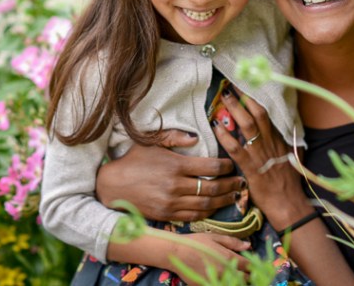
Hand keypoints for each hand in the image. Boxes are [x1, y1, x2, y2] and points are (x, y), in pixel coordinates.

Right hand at [96, 130, 243, 221]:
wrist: (111, 185)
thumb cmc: (133, 160)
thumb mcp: (151, 141)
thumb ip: (174, 137)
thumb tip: (196, 137)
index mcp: (175, 165)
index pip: (211, 168)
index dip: (226, 167)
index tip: (232, 165)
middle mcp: (176, 186)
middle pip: (213, 189)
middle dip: (231, 185)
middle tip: (242, 182)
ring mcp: (171, 203)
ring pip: (206, 206)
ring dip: (224, 201)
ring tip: (235, 196)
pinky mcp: (166, 215)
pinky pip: (193, 216)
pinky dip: (208, 213)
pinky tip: (216, 208)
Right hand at [169, 233, 249, 279]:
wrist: (176, 252)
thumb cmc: (196, 242)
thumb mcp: (215, 237)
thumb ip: (233, 242)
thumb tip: (249, 245)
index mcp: (228, 258)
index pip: (249, 267)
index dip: (255, 268)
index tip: (257, 267)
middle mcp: (224, 272)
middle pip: (244, 279)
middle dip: (249, 277)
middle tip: (249, 275)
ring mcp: (215, 281)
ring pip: (233, 285)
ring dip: (237, 282)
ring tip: (236, 278)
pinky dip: (224, 284)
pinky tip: (223, 280)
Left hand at [212, 87, 315, 229]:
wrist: (289, 204)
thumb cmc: (289, 183)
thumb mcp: (293, 159)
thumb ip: (288, 144)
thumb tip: (288, 132)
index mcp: (279, 140)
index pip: (266, 114)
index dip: (253, 100)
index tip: (244, 87)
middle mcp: (270, 143)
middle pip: (257, 114)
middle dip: (243, 98)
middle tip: (230, 86)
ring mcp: (260, 155)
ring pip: (247, 126)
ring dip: (234, 110)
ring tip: (223, 98)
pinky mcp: (251, 168)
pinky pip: (236, 149)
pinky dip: (225, 136)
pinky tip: (216, 127)